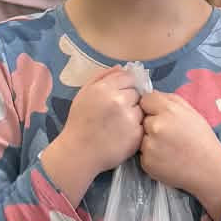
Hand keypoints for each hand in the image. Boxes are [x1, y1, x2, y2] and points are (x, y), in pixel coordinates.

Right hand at [60, 67, 144, 181]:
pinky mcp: (137, 135)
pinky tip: (122, 134)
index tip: (119, 95)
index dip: (125, 86)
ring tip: (119, 124)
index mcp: (104, 88)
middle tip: (117, 112)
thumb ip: (102, 77)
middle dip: (130, 100)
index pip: (129, 77)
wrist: (78, 153)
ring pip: (141, 109)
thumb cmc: (79, 122)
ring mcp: (130, 118)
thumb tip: (121, 67)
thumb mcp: (84, 94)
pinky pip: (142, 125)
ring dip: (134, 114)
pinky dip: (135, 129)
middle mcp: (119, 100)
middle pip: (137, 93)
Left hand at [139, 91, 220, 216]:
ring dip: (150, 141)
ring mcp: (149, 145)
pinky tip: (166, 159)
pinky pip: (142, 154)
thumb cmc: (202, 139)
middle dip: (151, 125)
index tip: (162, 116)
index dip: (153, 108)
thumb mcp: (191, 112)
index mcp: (168, 110)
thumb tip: (150, 96)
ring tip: (168, 148)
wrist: (209, 169)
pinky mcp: (146, 162)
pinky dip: (151, 156)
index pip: (145, 100)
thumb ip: (169, 99)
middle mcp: (155, 126)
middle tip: (168, 135)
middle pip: (142, 119)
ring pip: (141, 137)